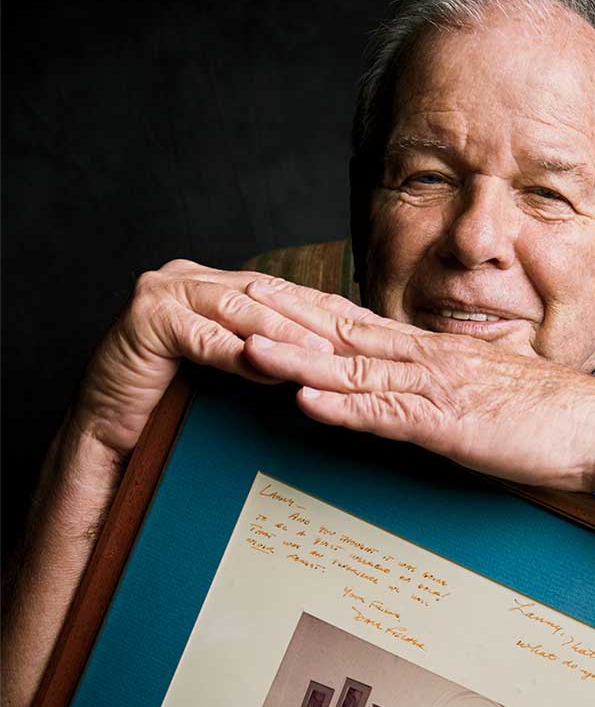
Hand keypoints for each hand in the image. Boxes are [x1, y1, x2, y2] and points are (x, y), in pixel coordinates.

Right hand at [76, 261, 338, 456]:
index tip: (373, 332)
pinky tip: (268, 367)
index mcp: (212, 283)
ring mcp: (164, 292)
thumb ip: (267, 352)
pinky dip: (237, 353)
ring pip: (238, 309)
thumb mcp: (229, 369)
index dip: (329, 311)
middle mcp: (187, 276)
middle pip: (266, 294)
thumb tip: (335, 361)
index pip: (282, 293)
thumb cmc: (172, 404)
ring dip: (284, 333)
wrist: (110, 429)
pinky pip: (201, 336)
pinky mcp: (146, 318)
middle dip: (316, 318)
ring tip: (324, 353)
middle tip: (362, 340)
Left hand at [241, 280, 594, 497]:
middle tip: (229, 299)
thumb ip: (446, 392)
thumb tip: (414, 397)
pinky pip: (390, 416)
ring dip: (298, 358)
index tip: (263, 295)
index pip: (360, 325)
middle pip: (344, 334)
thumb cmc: (553, 418)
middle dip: (284, 317)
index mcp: (437, 354)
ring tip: (246, 345)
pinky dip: (345, 408)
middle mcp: (430, 361)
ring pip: (355, 369)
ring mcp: (439, 390)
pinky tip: (306, 401)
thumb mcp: (488, 397)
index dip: (308, 308)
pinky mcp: (453, 426)